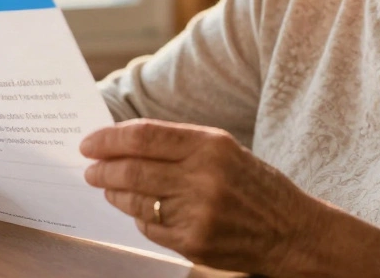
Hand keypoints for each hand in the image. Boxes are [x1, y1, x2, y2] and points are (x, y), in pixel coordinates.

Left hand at [80, 119, 314, 273]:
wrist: (291, 231)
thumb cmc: (254, 184)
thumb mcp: (224, 149)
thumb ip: (178, 143)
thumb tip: (123, 142)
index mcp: (210, 145)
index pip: (143, 136)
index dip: (109, 139)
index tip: (89, 142)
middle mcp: (202, 177)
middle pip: (132, 170)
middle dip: (102, 168)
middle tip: (89, 168)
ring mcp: (197, 213)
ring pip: (136, 200)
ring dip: (114, 193)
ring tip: (106, 186)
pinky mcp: (192, 243)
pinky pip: (150, 227)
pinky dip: (139, 216)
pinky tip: (139, 209)